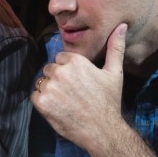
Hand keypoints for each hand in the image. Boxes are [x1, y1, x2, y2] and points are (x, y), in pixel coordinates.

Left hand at [33, 23, 127, 148]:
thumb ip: (115, 47)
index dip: (68, 70)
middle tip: (73, 94)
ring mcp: (50, 87)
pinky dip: (43, 102)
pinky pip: (35, 95)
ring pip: (42, 82)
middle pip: (50, 69)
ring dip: (50, 90)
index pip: (60, 58)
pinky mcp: (42, 103)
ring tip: (66, 101)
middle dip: (58, 79)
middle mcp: (61, 71)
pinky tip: (58, 108)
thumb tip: (122, 26)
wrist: (102, 131)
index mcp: (76, 61)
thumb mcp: (115, 73)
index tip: (78, 82)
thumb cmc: (109, 102)